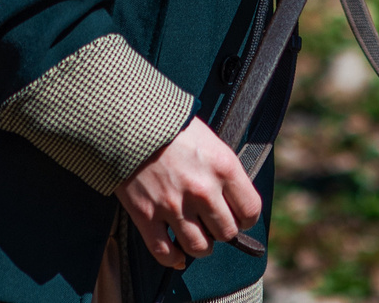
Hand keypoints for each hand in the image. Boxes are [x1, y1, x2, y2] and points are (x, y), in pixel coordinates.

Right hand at [115, 118, 260, 268]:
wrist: (129, 120)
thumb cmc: (171, 127)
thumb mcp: (209, 140)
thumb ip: (222, 170)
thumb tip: (232, 198)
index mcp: (222, 167)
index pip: (250, 210)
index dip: (247, 218)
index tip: (239, 216)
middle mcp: (201, 190)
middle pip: (226, 232)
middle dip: (222, 231)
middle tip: (214, 223)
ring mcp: (173, 205)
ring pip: (199, 247)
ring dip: (201, 245)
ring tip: (197, 236)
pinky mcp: (146, 215)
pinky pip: (164, 252)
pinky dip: (173, 257)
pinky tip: (176, 253)